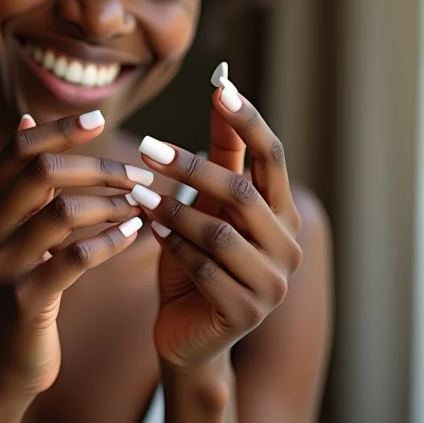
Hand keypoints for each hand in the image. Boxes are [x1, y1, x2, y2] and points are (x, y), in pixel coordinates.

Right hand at [0, 111, 145, 397]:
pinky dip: (111, 241)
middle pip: (43, 172)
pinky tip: (133, 234)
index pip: (18, 149)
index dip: (60, 129)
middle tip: (138, 175)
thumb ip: (19, 179)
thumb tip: (26, 118)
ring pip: (63, 212)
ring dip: (112, 204)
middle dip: (98, 168)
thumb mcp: (7, 229)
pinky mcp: (25, 301)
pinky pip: (77, 258)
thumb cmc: (14, 285)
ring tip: (141, 205)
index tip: (100, 119)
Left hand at [132, 87, 302, 369]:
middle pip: (242, 192)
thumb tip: (221, 88)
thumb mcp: (208, 206)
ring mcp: (272, 284)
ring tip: (136, 190)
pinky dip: (170, 244)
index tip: (220, 86)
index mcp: (281, 214)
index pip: (273, 157)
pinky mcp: (245, 312)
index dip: (248, 122)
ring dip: (172, 208)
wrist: (189, 335)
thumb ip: (219, 156)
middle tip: (147, 147)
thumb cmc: (196, 260)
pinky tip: (146, 228)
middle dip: (190, 168)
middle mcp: (287, 246)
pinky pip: (203, 268)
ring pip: (218, 232)